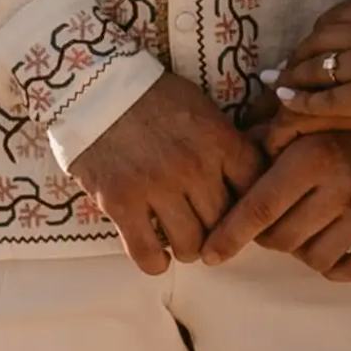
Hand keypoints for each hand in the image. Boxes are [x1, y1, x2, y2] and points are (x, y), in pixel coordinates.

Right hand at [66, 74, 265, 274]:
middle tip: (205, 227)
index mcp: (218, 140)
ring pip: (190, 244)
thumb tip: (249, 180)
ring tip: (179, 239)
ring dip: (187, 247)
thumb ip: (225, 144)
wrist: (95, 87)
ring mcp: (157, 186)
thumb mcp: (201, 109)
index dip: (251, 206)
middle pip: (223, 223)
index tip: (241, 211)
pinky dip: (155, 262)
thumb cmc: (153, 98)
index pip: (254, 189)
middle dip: (217, 231)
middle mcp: (193, 167)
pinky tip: (156, 254)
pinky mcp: (121, 202)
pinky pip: (147, 253)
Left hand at [199, 126, 350, 270]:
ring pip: (315, 259)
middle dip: (267, 235)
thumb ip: (263, 140)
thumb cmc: (342, 114)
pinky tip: (328, 245)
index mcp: (314, 157)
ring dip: (300, 248)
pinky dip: (336, 266)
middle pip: (282, 240)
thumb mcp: (299, 115)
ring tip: (303, 225)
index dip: (230, 235)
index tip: (210, 254)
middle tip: (271, 218)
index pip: (260, 209)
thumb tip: (228, 171)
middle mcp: (343, 187)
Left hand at [274, 0, 350, 130]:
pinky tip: (285, 102)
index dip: (319, 31)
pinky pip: (322, 98)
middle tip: (285, 65)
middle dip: (298, 54)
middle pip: (316, 41)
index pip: (337, 18)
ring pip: (313, 67)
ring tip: (278, 84)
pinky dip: (300, 99)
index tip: (312, 40)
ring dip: (292, 75)